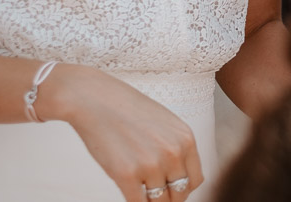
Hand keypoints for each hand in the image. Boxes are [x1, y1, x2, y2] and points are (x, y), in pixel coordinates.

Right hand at [39, 64, 204, 201]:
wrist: (95, 99)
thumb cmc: (127, 110)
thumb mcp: (165, 123)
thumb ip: (175, 147)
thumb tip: (177, 176)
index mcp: (185, 139)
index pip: (195, 179)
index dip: (183, 189)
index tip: (171, 190)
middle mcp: (173, 153)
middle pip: (180, 194)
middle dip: (169, 198)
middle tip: (154, 195)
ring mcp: (150, 164)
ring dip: (151, 201)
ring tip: (141, 192)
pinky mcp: (126, 174)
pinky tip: (128, 191)